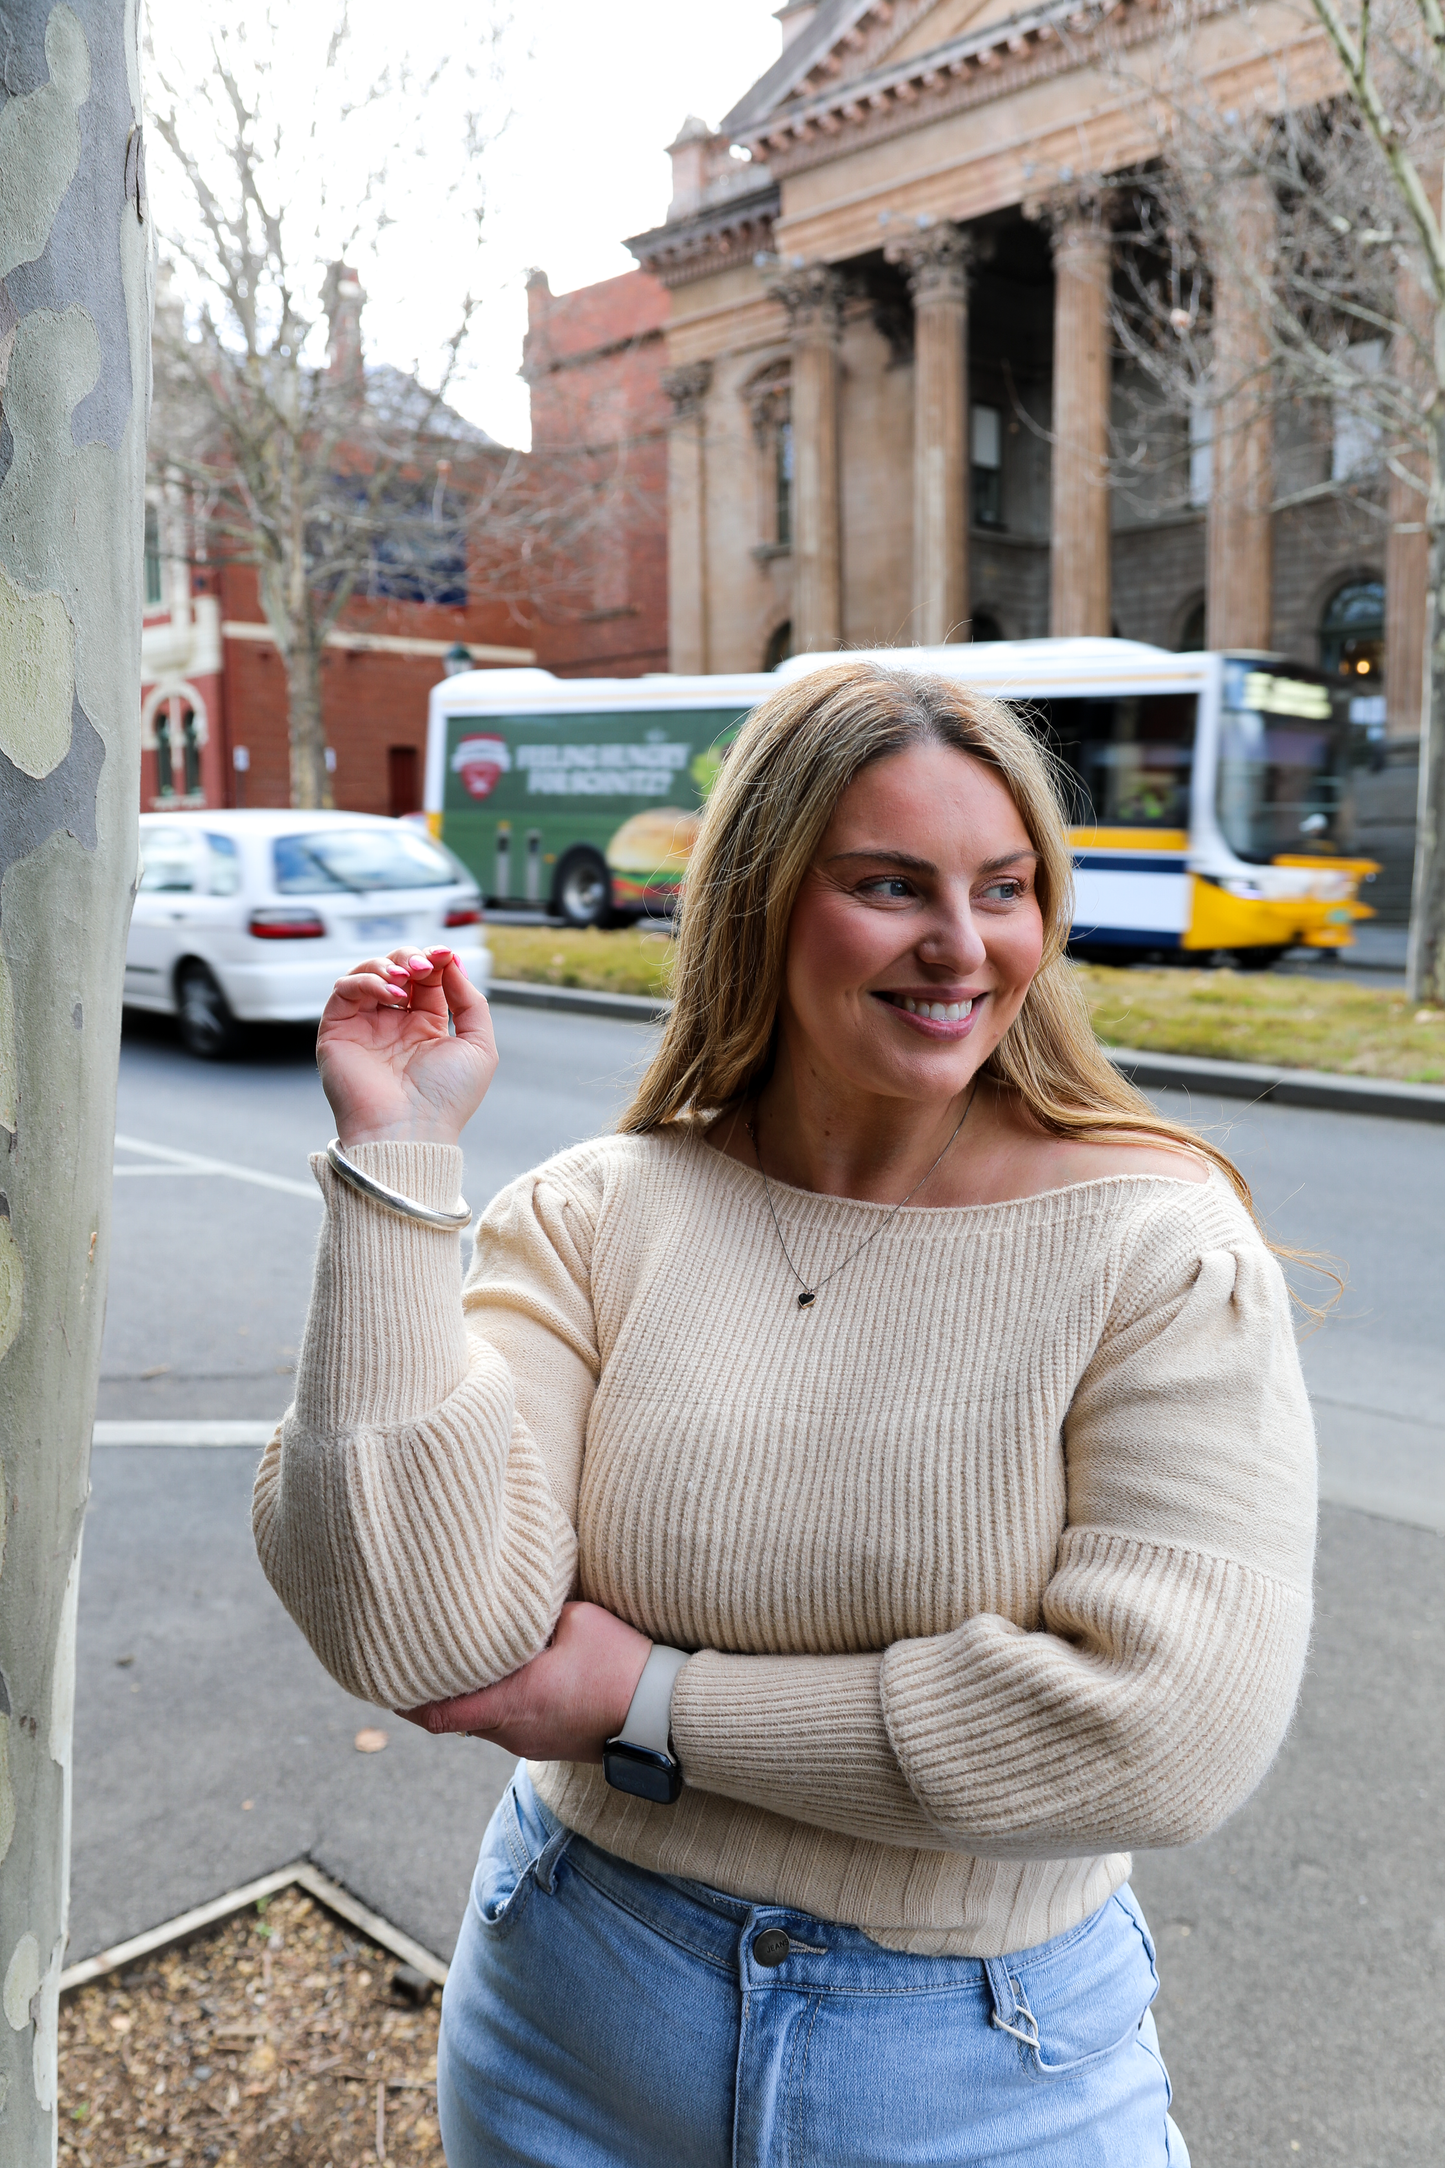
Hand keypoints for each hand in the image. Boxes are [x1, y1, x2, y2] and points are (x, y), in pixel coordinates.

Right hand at [317, 947, 496, 1148]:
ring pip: (366, 973)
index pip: (427, 979)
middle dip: (411, 958)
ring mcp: (364, 1026)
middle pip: (396, 969)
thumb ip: (471, 1002)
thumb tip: (454, 963)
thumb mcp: (478, 1046)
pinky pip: (344, 990)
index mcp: (425, 1027)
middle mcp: (393, 1024)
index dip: (435, 961)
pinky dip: (366, 980)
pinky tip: (390, 992)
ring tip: (405, 977)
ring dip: (387, 964)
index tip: (445, 954)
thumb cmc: (447, 1099)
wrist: (410, 1131)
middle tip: (424, 965)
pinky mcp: (337, 1031)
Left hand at [398, 1602, 653, 1763]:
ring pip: (477, 1722)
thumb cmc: (621, 1664)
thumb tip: (505, 1598)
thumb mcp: (577, 1620)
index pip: (435, 1713)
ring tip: (454, 1662)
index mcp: (512, 1701)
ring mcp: (528, 1743)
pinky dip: (490, 1703)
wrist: (660, 1716)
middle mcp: (512, 1730)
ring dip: (464, 1697)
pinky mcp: (545, 1744)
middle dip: (431, 1691)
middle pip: (451, 1718)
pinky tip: (499, 1676)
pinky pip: (503, 1724)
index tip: (383, 1677)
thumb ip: (532, 1613)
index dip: (403, 1699)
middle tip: (414, 1657)